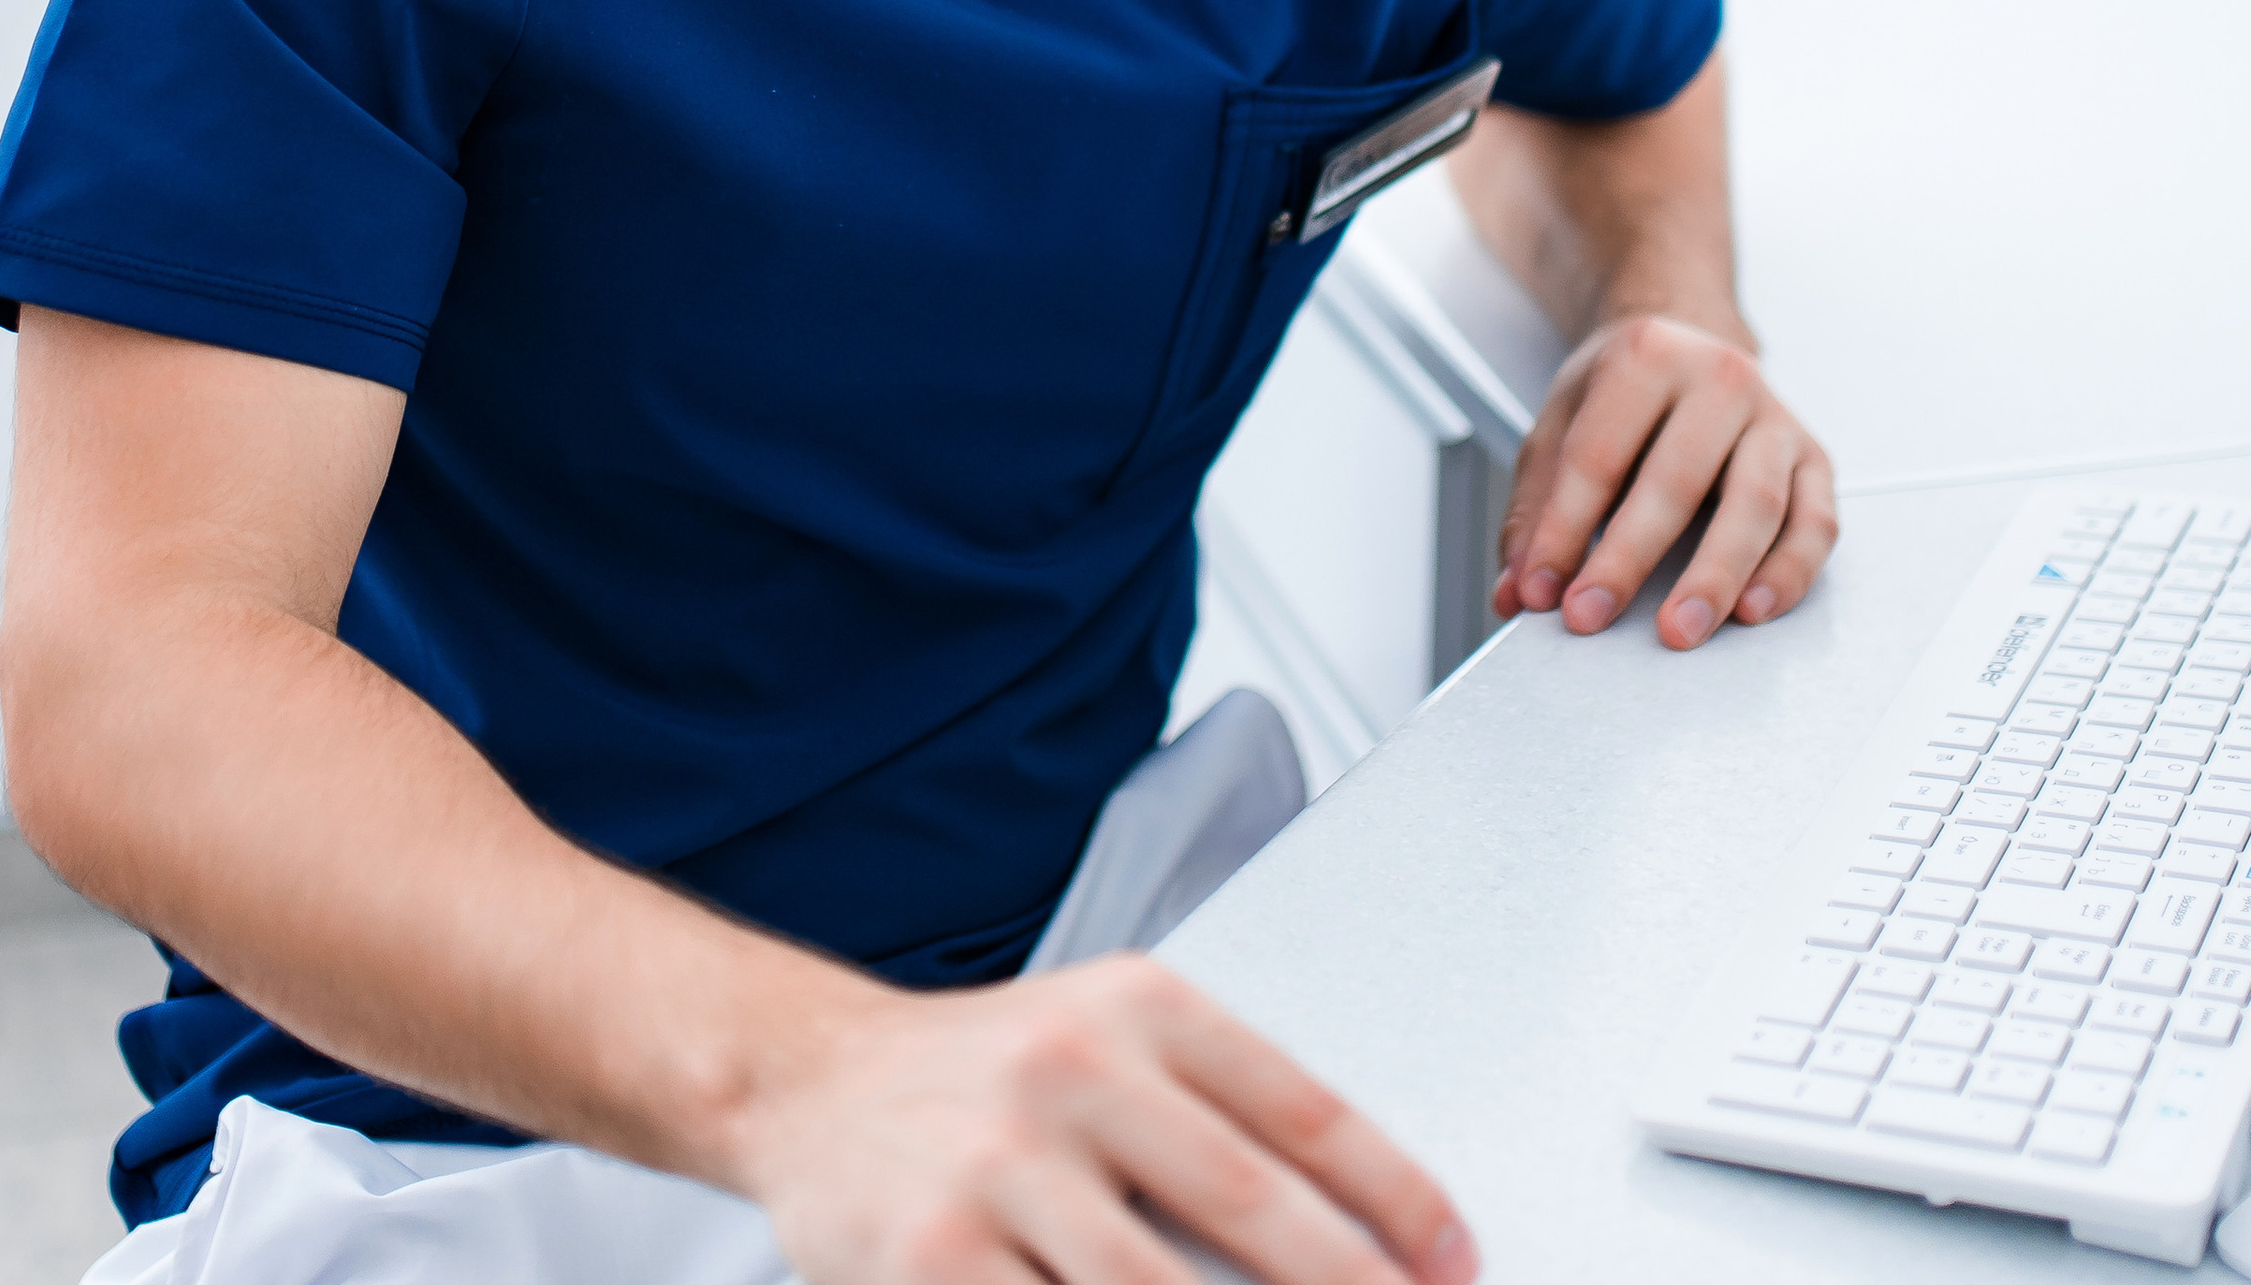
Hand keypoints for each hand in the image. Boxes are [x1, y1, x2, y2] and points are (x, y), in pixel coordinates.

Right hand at [732, 951, 1476, 1284]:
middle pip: (1251, 1207)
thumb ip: (1211, 1108)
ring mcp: (1000, 1167)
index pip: (1301, 1105)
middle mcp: (1072, 1069)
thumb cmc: (984, 1072)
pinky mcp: (934, 1259)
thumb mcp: (1103, 1034)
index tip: (1450, 1259)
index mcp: (1136, 1003)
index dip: (1395, 1196)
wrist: (812, 1077)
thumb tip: (1351, 1229)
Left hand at [1490, 313, 1836, 648]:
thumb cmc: (1622, 394)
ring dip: (1715, 576)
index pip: (1597, 456)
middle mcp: (1719, 377)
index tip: (1541, 591)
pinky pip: (1814, 523)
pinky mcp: (1814, 457)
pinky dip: (1788, 573)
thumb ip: (1534, 509)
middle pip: (1674, 481)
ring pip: (1755, 505)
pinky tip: (1752, 611)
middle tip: (1591, 617)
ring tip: (1679, 630)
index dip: (1563, 530)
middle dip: (1628, 559)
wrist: (1689, 343)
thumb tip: (1518, 591)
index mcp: (1646, 355)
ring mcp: (1774, 416)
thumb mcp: (1560, 425)